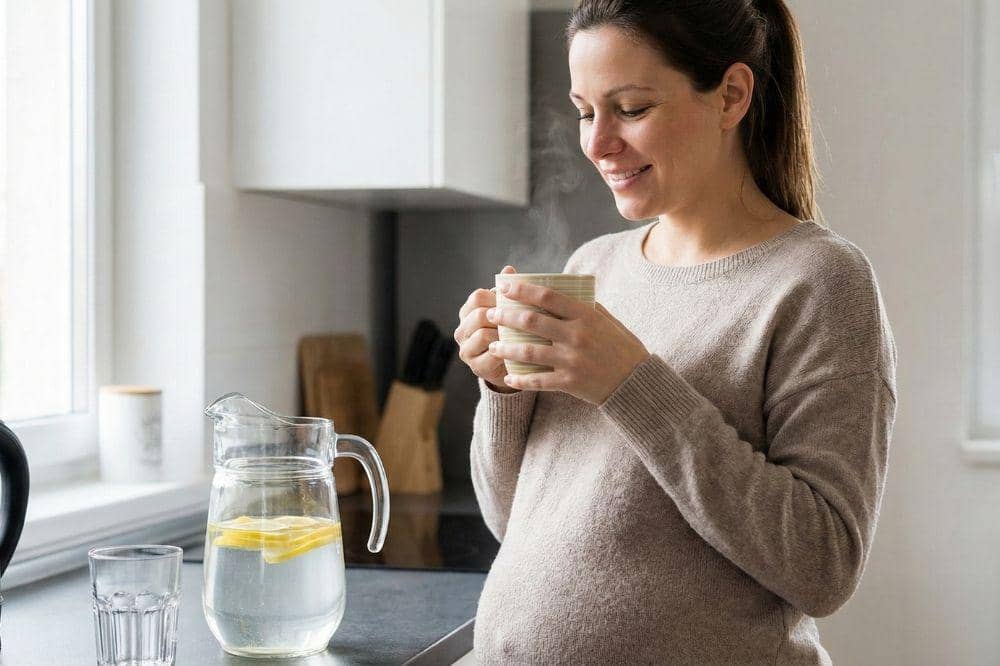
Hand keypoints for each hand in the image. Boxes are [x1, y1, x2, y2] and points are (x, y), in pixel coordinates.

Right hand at [454, 266, 519, 392]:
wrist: (512, 367)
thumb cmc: (511, 333)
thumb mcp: (510, 312)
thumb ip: (508, 292)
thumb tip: (508, 269)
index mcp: (467, 313)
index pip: (477, 296)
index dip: (498, 297)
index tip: (516, 302)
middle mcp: (462, 331)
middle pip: (479, 314)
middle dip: (502, 316)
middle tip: (523, 319)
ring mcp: (466, 350)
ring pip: (483, 334)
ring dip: (504, 334)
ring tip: (521, 334)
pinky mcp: (476, 367)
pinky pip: (491, 355)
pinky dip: (506, 351)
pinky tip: (519, 350)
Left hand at [485, 280, 650, 404]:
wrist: (636, 382)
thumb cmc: (621, 347)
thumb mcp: (607, 320)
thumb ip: (585, 306)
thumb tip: (560, 290)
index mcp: (586, 315)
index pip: (547, 297)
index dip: (521, 289)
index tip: (503, 286)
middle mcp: (577, 335)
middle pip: (532, 322)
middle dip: (506, 316)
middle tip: (490, 314)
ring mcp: (572, 360)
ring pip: (529, 352)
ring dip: (506, 348)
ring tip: (493, 345)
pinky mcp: (570, 382)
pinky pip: (538, 381)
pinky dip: (521, 380)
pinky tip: (508, 377)